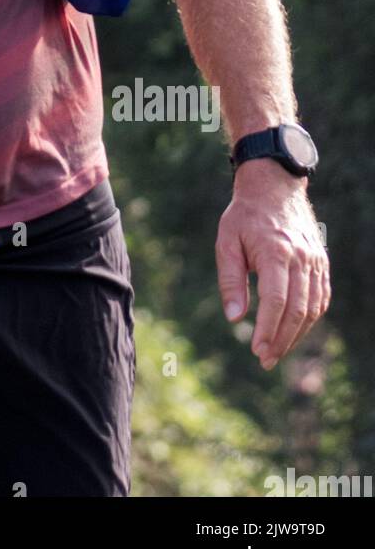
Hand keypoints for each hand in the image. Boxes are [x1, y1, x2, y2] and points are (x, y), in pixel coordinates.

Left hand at [216, 160, 330, 370]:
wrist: (274, 187)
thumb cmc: (244, 216)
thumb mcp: (226, 241)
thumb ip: (230, 280)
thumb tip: (234, 318)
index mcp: (276, 251)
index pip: (277, 299)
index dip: (269, 328)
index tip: (257, 350)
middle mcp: (301, 258)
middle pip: (297, 309)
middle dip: (282, 339)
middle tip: (266, 360)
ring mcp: (315, 261)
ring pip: (312, 308)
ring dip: (296, 335)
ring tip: (276, 352)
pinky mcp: (321, 264)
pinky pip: (321, 299)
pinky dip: (310, 319)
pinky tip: (294, 332)